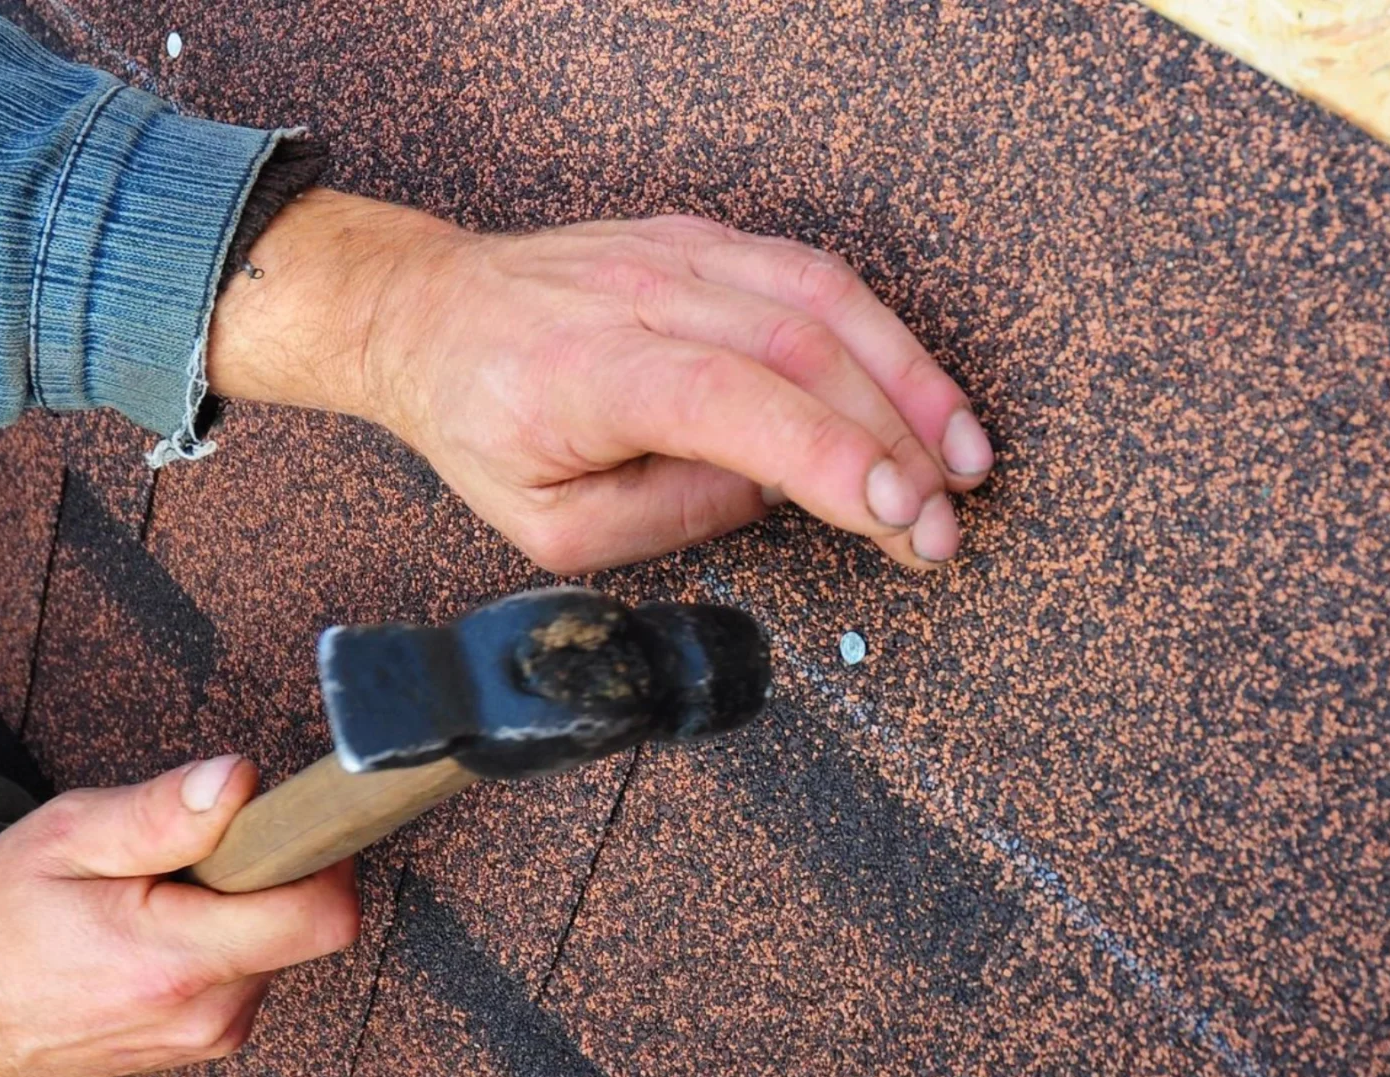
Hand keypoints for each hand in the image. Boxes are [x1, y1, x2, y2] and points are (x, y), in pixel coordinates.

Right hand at [0, 756, 359, 1076]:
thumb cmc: (5, 925)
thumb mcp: (65, 840)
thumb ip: (159, 812)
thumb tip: (239, 778)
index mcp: (178, 960)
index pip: (321, 915)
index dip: (324, 852)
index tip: (289, 816)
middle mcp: (211, 1010)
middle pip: (306, 920)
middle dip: (266, 868)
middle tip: (192, 849)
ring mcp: (215, 1032)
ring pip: (281, 940)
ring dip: (242, 901)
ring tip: (161, 892)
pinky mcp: (213, 1036)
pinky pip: (253, 966)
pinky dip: (225, 933)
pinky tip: (162, 925)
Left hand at [208, 190, 992, 573]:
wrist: (425, 314)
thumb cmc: (479, 422)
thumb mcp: (547, 523)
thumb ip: (665, 518)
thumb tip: (771, 495)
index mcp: (592, 372)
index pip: (734, 403)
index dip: (829, 458)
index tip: (900, 515)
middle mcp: (642, 295)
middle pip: (800, 349)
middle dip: (895, 442)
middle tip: (946, 523)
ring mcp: (677, 253)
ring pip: (823, 299)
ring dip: (911, 380)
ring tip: (965, 459)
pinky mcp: (701, 239)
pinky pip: (809, 274)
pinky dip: (880, 333)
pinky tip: (918, 394)